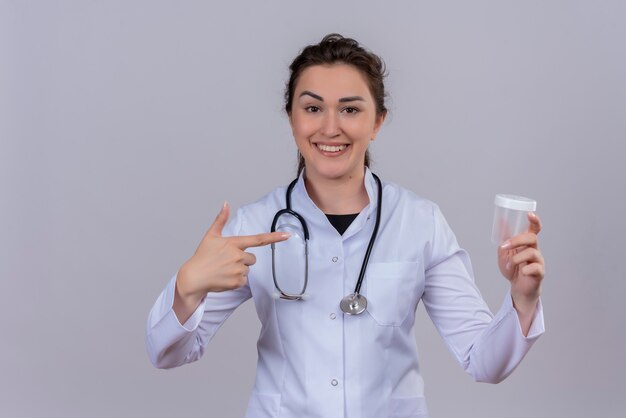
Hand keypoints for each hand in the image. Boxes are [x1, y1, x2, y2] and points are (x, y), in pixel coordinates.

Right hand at [173, 202, 289, 321]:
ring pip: (247, 270)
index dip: (274, 237)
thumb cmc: (202, 255)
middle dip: (243, 260)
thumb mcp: (211, 236)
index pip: (258, 239)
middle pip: (252, 258)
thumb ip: (221, 219)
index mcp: (234, 243)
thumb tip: (226, 203)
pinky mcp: (237, 282)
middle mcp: (238, 256)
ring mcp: (238, 270)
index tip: (287, 235)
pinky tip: (224, 278)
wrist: (193, 278)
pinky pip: (244, 281)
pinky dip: (236, 281)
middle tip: (226, 262)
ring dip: (238, 271)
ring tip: (223, 270)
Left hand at [498, 212, 544, 322]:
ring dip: (516, 258)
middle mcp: (535, 249)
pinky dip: (524, 269)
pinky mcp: (540, 273)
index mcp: (527, 243)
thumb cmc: (513, 268)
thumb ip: (504, 238)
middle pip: (532, 238)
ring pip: (532, 252)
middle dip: (517, 240)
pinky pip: (535, 268)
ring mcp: (539, 261)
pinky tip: (520, 272)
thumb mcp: (505, 251)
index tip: (529, 214)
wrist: (517, 287)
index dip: (534, 220)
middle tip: (505, 246)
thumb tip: (500, 220)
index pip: (535, 229)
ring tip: (509, 264)